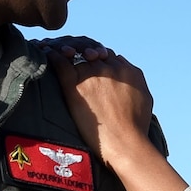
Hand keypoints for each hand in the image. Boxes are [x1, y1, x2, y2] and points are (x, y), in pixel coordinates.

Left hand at [47, 42, 190, 190]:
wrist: (126, 143)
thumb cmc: (137, 128)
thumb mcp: (146, 99)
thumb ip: (137, 84)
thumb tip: (130, 79)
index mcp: (129, 71)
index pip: (109, 56)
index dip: (98, 58)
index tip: (90, 63)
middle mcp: (111, 68)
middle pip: (91, 51)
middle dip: (81, 51)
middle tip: (70, 54)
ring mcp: (93, 75)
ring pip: (75, 52)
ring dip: (64, 49)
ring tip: (52, 48)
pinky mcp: (75, 85)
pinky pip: (60, 62)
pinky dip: (51, 54)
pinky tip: (45, 52)